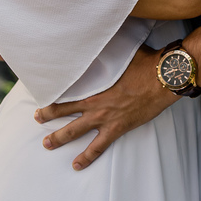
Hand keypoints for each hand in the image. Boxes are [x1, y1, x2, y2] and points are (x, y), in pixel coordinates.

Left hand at [34, 45, 177, 169]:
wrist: (162, 79)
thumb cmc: (145, 62)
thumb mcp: (123, 51)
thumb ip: (109, 49)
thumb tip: (102, 35)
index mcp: (94, 83)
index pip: (67, 88)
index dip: (53, 91)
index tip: (43, 90)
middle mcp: (94, 102)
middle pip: (64, 110)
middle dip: (48, 115)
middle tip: (37, 118)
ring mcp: (104, 117)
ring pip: (74, 131)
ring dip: (58, 138)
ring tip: (47, 143)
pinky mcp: (116, 128)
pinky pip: (97, 147)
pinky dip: (86, 157)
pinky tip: (77, 165)